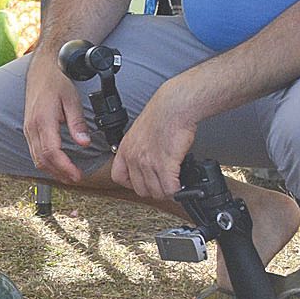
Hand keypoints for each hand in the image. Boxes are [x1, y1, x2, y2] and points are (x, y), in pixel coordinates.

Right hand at [22, 62, 91, 184]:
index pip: (51, 152)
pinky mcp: (28, 129)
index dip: (64, 167)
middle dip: (59, 173)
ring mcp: (28, 129)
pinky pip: (34, 152)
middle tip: (76, 179)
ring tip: (68, 175)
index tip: (77, 175)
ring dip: (52, 170)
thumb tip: (84, 143)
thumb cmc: (57, 82)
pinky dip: (45, 162)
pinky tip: (57, 164)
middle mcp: (32, 127)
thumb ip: (77, 122)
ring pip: (36, 158)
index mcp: (43, 120)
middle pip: (42, 160)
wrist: (42, 70)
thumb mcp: (72, 99)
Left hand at [109, 82, 197, 200]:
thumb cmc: (161, 115)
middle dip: (154, 190)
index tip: (143, 182)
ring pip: (156, 192)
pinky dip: (177, 190)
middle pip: (140, 190)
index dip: (131, 184)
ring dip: (167, 192)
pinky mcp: (166, 165)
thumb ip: (139, 148)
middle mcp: (134, 158)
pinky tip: (181, 184)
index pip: (118, 178)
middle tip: (164, 185)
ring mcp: (149, 163)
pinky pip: (170, 189)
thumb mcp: (139, 132)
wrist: (174, 106)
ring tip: (174, 185)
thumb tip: (148, 161)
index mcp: (126, 149)